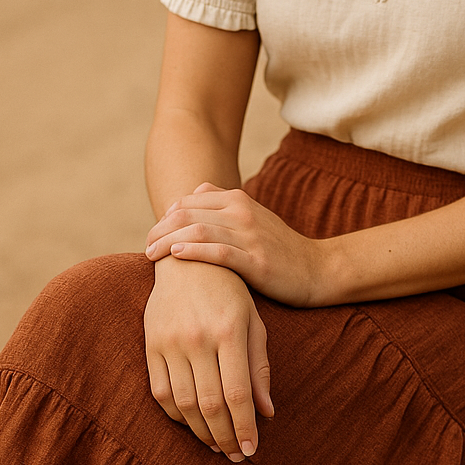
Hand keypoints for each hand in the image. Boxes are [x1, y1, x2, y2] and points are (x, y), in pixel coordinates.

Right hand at [143, 256, 273, 461]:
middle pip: (210, 404)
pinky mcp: (151, 343)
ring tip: (217, 444)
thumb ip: (259, 368)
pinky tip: (192, 423)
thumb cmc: (230, 291)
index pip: (237, 393)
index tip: (251, 450)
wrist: (186, 257)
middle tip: (235, 455)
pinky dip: (177, 415)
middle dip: (225, 436)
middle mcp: (197, 338)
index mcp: (229, 331)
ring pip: (184, 403)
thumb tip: (266, 413)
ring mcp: (170, 341)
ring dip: (201, 431)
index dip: (244, 427)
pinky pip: (161, 391)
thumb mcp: (253, 323)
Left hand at [145, 183, 335, 306]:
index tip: (153, 235)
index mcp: (239, 200)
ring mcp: (250, 235)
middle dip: (160, 229)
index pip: (189, 201)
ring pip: (198, 230)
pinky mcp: (257, 261)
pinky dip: (193, 251)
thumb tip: (193, 194)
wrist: (318, 270)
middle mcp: (242, 212)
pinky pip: (218, 252)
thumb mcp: (253, 219)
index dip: (165, 217)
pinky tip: (175, 256)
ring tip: (151, 254)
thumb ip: (224, 207)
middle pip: (187, 213)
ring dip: (168, 241)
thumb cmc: (280, 249)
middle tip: (146, 247)